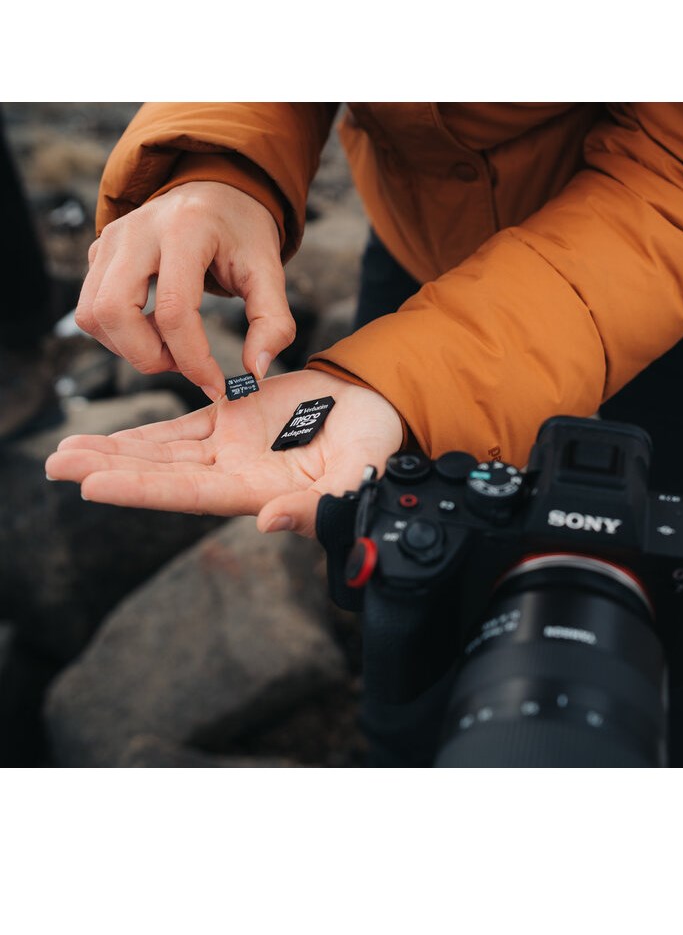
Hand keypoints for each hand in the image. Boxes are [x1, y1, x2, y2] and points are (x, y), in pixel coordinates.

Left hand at [44, 370, 403, 536]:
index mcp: (259, 492)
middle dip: (109, 470)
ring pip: (161, 452)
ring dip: (114, 452)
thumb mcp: (355, 477)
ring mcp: (229, 449)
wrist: (374, 414)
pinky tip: (105, 437)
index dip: (143, 489)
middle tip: (55, 465)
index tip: (93, 485)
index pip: (191, 494)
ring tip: (63, 452)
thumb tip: (269, 522)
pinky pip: (178, 428)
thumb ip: (318, 506)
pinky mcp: (231, 422)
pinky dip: (143, 434)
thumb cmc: (372, 451)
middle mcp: (234, 476)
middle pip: (162, 475)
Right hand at [75, 181, 293, 400]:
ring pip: (93, 314)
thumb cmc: (243, 233)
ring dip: (130, 348)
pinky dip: (120, 334)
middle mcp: (138, 231)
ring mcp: (111, 240)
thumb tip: (255, 371)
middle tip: (184, 364)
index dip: (193, 359)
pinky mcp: (98, 252)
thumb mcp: (270, 271)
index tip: (216, 385)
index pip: (175, 309)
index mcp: (186, 231)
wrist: (217, 191)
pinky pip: (91, 309)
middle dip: (148, 356)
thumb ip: (273, 322)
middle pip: (114, 311)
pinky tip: (156, 328)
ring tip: (172, 345)